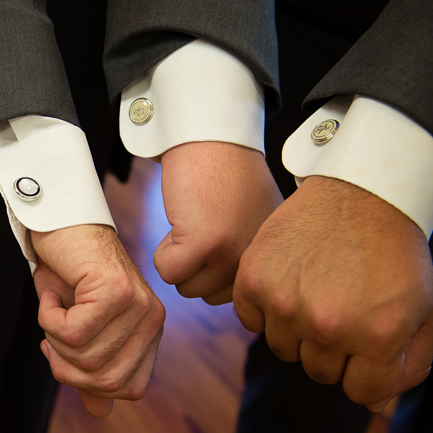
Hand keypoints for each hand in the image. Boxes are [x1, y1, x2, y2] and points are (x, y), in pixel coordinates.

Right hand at [31, 224, 164, 416]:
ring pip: (85, 357)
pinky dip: (48, 318)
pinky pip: (71, 332)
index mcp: (150, 331)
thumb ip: (91, 369)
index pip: (129, 389)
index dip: (88, 382)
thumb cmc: (68, 274)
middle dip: (65, 365)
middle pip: (104, 379)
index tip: (63, 353)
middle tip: (51, 336)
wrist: (59, 225)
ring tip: (52, 310)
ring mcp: (138, 305)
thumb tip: (101, 412)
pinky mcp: (115, 290)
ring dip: (54, 338)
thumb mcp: (78, 328)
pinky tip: (50, 296)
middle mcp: (152, 320)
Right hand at [155, 141, 281, 303]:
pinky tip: (179, 221)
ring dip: (178, 259)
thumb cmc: (223, 169)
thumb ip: (246, 252)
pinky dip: (162, 251)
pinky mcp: (204, 243)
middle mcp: (256, 256)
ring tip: (191, 221)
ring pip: (187, 287)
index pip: (234, 293)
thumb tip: (227, 291)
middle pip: (209, 294)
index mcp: (269, 253)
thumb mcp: (251, 216)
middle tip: (201, 225)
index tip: (214, 234)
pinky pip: (168, 271)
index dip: (212, 267)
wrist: (210, 138)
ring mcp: (231, 251)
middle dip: (194, 267)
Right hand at [233, 176, 432, 409]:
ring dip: (297, 329)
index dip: (365, 371)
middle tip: (341, 308)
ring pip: (283, 349)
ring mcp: (285, 304)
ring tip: (315, 291)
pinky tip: (288, 282)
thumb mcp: (421, 310)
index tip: (365, 344)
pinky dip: (266, 308)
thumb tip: (376, 407)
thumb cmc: (394, 251)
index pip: (360, 393)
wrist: (359, 192)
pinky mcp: (254, 281)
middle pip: (318, 372)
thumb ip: (407, 365)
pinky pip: (252, 320)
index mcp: (376, 337)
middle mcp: (327, 326)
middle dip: (332, 348)